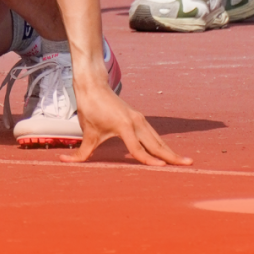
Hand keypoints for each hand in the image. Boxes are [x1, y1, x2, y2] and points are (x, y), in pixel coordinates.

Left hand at [72, 78, 191, 166]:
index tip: (162, 169)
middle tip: (188, 164)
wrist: (93, 85)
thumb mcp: (86, 132)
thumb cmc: (90, 107)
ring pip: (157, 138)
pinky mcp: (138, 118)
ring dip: (170, 150)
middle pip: (156, 143)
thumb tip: (65, 162)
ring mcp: (139, 119)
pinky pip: (153, 134)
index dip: (148, 160)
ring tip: (184, 161)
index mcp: (124, 126)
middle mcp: (136, 122)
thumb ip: (81, 152)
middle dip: (171, 155)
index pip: (138, 148)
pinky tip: (167, 152)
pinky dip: (161, 143)